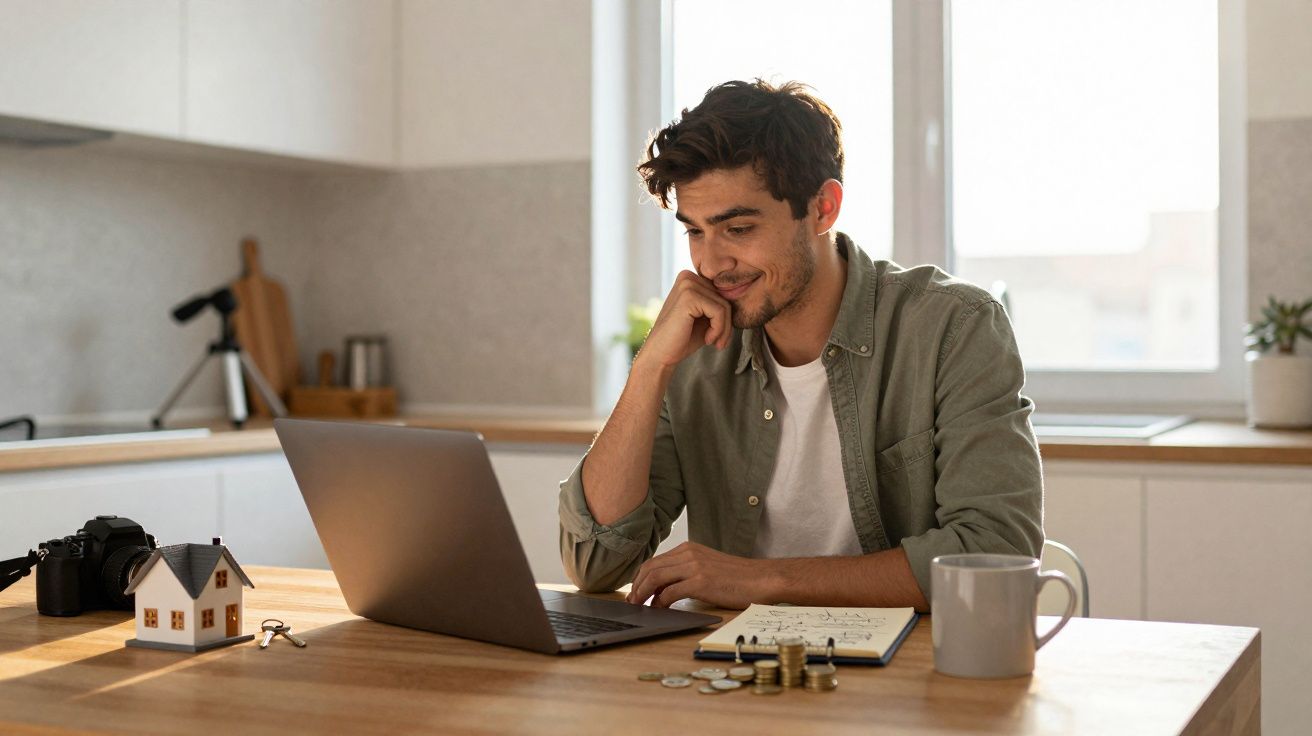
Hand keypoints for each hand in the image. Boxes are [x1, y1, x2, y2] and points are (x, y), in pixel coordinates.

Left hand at [625, 542, 769, 608]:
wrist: (762, 578)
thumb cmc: (738, 577)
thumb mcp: (708, 567)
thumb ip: (686, 572)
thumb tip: (663, 589)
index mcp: (689, 548)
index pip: (655, 561)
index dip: (641, 577)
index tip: (636, 590)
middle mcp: (689, 553)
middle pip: (650, 567)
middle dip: (637, 585)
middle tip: (632, 600)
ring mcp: (694, 566)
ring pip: (655, 577)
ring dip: (643, 593)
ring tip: (640, 606)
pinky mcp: (700, 581)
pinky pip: (670, 592)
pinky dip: (660, 602)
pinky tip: (660, 609)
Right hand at [634, 271, 732, 370]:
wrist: (661, 355)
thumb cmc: (683, 338)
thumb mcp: (706, 318)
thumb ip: (719, 306)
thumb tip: (743, 295)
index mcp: (690, 278)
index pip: (722, 292)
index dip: (726, 316)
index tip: (720, 336)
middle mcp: (687, 276)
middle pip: (726, 297)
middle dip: (727, 323)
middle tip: (718, 342)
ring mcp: (687, 284)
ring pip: (725, 305)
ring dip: (724, 329)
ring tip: (714, 342)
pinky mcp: (688, 296)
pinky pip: (719, 311)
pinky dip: (719, 329)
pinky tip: (707, 339)